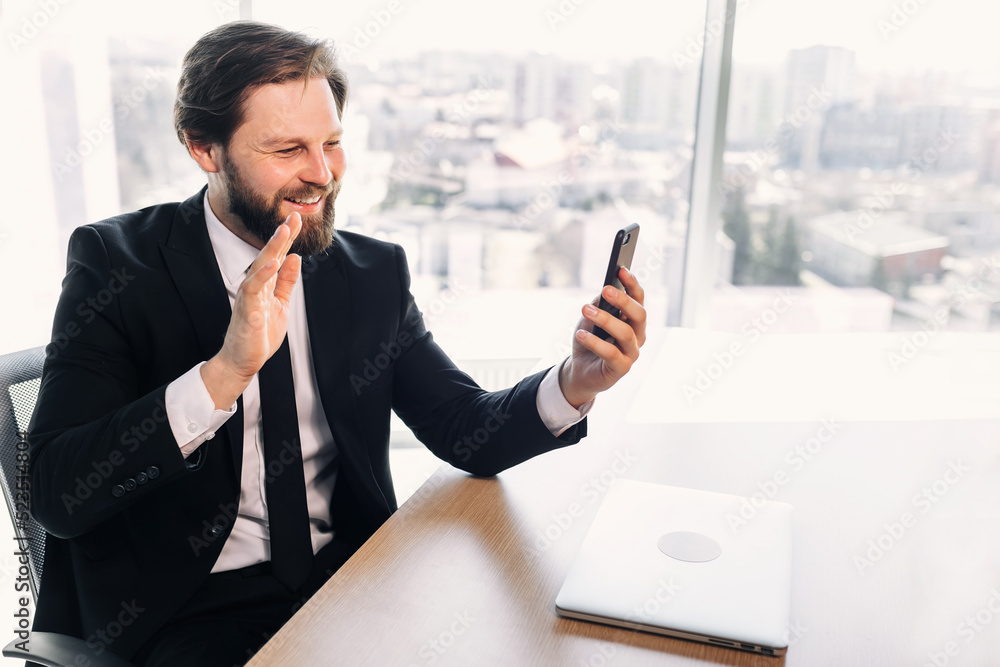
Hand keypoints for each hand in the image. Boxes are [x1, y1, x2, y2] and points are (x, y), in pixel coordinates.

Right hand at [201, 213, 302, 408]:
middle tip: (293, 217)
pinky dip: (264, 274)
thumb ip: (285, 282)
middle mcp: (256, 286)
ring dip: (272, 248)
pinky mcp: (247, 309)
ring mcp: (250, 296)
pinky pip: (254, 288)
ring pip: (260, 267)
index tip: (298, 220)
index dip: (287, 239)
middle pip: (269, 255)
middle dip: (281, 236)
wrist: (244, 361)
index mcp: (265, 284)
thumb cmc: (259, 334)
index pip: (278, 256)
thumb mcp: (280, 303)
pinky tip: (275, 262)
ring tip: (284, 231)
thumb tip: (294, 258)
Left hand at [559, 267, 645, 407]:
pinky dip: (595, 343)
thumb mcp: (591, 318)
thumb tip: (605, 291)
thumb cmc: (590, 340)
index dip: (632, 284)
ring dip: (605, 319)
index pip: (639, 299)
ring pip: (625, 333)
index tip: (621, 269)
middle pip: (639, 314)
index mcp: (633, 320)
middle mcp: (638, 335)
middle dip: (624, 300)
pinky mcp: (622, 368)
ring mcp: (632, 353)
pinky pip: (612, 354)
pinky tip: (580, 334)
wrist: (580, 370)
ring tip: (585, 309)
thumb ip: (600, 304)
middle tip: (605, 290)